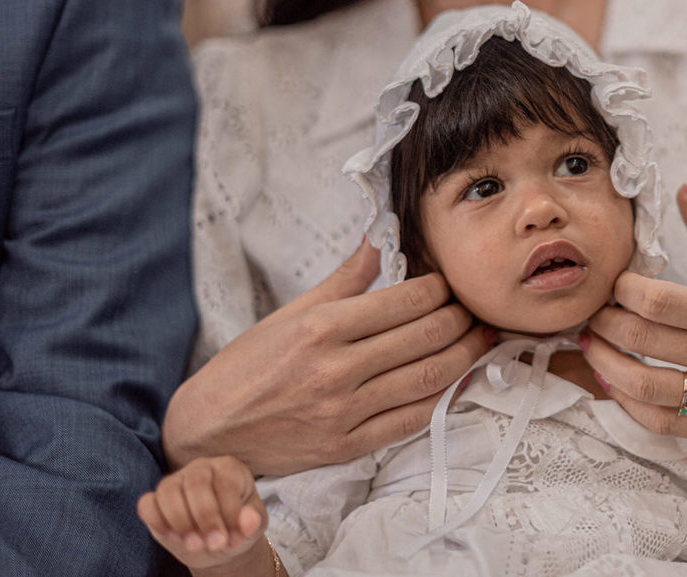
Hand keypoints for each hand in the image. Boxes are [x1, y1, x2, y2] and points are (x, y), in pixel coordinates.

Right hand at [136, 456, 264, 572]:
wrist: (218, 541)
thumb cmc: (238, 526)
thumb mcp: (252, 525)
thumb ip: (252, 521)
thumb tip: (249, 521)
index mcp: (229, 468)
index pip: (225, 483)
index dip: (229, 513)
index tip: (233, 539)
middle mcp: (201, 468)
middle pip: (196, 484)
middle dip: (205, 518)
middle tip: (214, 544)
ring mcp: (176, 480)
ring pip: (168, 491)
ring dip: (180, 522)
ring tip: (195, 545)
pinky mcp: (155, 499)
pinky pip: (147, 504)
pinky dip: (157, 521)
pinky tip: (173, 537)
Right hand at [162, 240, 492, 474]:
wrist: (207, 431)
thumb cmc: (246, 368)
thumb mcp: (290, 313)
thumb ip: (343, 279)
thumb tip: (379, 240)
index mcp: (322, 328)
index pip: (407, 300)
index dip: (441, 288)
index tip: (450, 282)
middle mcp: (337, 369)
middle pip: (426, 336)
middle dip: (461, 317)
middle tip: (473, 307)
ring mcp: (345, 412)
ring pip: (429, 377)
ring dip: (466, 355)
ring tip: (480, 337)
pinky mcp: (348, 446)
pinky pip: (412, 420)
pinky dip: (443, 397)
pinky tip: (458, 379)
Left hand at [581, 185, 686, 446]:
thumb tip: (681, 193)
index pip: (659, 302)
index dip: (623, 289)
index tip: (616, 280)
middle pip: (644, 341)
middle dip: (606, 321)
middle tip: (594, 309)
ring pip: (646, 388)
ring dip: (606, 365)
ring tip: (592, 344)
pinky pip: (665, 425)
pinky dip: (631, 406)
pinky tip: (617, 384)